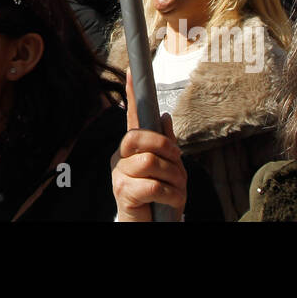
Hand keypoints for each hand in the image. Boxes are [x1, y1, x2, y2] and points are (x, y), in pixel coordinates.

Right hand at [111, 70, 186, 221]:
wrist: (148, 225)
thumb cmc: (158, 198)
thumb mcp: (169, 170)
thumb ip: (166, 145)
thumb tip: (165, 116)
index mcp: (132, 149)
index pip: (131, 117)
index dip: (132, 94)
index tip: (134, 72)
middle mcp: (122, 158)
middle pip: (139, 137)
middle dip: (164, 147)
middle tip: (176, 161)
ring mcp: (120, 175)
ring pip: (151, 162)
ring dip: (173, 177)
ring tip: (176, 189)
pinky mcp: (124, 192)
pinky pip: (154, 185)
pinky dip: (170, 194)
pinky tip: (170, 201)